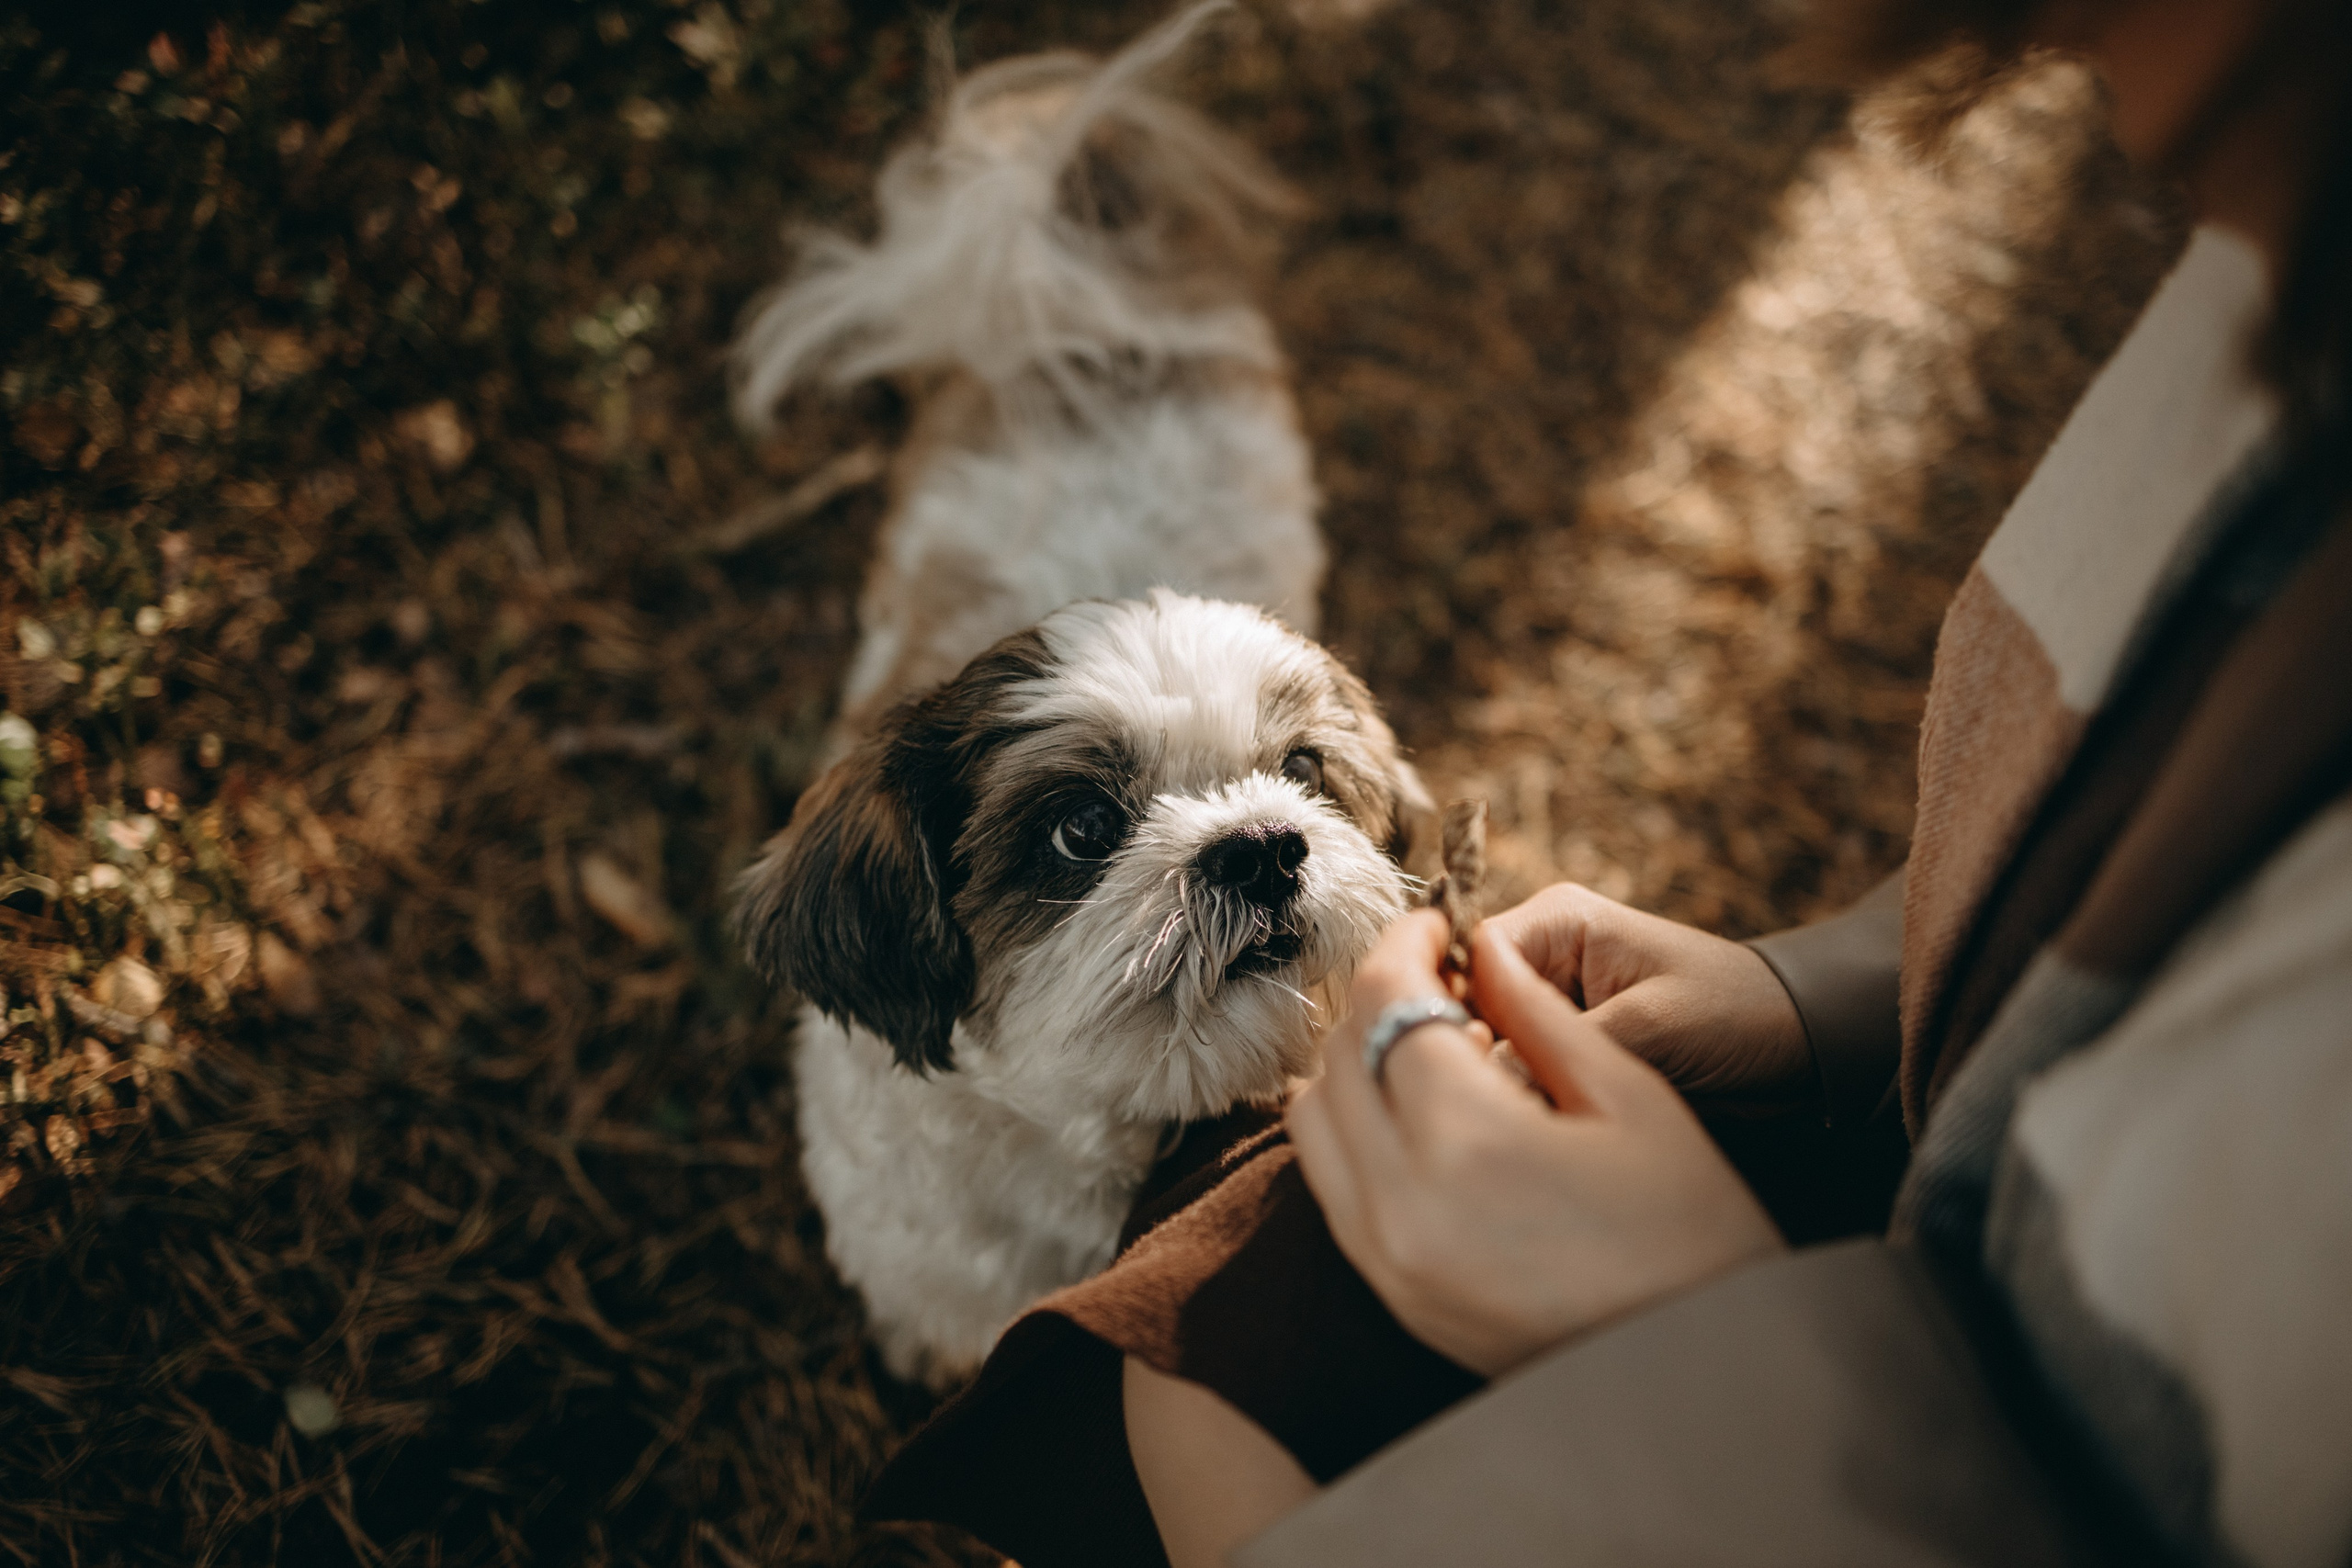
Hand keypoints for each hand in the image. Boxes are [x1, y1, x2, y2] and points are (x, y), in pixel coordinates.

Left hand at [1287, 911, 1784, 1377]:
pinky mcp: (1391, 1297)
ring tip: (1425, 1044)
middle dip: (1378, 997)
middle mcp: (1401, 1204)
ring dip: (1354, 1064)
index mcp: (1467, 1142)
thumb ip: (1537, 1012)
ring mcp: (1386, 1260)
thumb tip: (1479, 947)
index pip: (1384, 1004)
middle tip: (1437, 976)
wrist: (1704, 1371)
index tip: (1434, 924)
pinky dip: (1353, 1131)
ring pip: (1313, 1124)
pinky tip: (1419, 1116)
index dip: (1402, 943)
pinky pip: (1332, 1187)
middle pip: (1338, 1057)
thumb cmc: (1693, 1227)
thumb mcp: (1631, 1095)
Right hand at [1480, 883, 1811, 1114]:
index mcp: (1558, 920)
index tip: (1472, 1068)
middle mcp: (1543, 954)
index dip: (1456, 1013)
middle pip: (1467, 1004)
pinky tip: (1544, 1128)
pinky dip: (1525, 1099)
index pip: (1466, 958)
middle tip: (1507, 1104)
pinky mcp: (1567, 1042)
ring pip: (1488, 1044)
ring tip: (1530, 1119)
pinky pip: (1519, 1070)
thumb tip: (1487, 1079)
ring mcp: (1552, 1000)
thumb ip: (1568, 1045)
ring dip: (1502, 1082)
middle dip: (1478, 1055)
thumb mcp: (1653, 1029)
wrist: (1800, 1048)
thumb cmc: (1737, 1017)